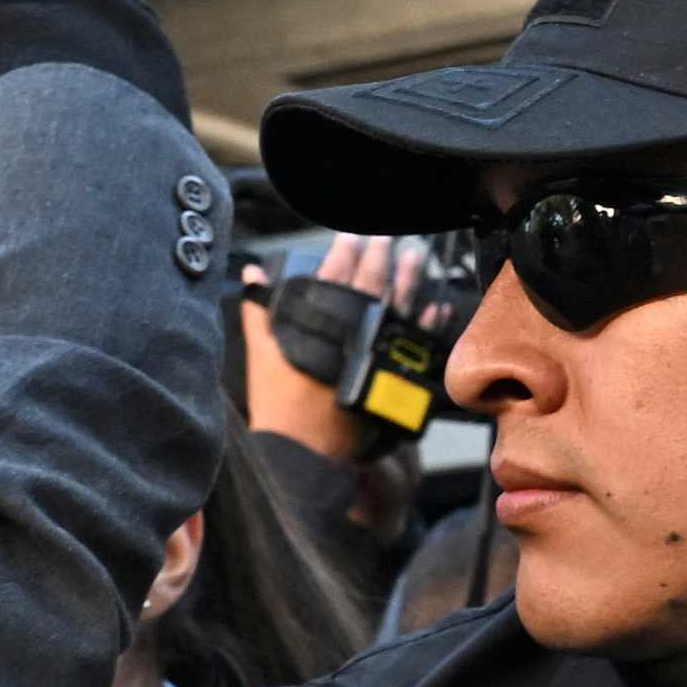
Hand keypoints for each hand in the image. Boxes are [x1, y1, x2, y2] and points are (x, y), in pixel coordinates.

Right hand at [239, 233, 424, 463]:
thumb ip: (259, 312)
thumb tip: (250, 274)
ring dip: (409, 279)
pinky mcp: (391, 377)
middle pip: (371, 284)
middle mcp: (351, 332)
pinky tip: (437, 307)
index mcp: (317, 321)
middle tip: (386, 238)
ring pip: (398, 307)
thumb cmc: (278, 403)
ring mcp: (375, 353)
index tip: (354, 235)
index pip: (334, 274)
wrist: (303, 451)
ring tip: (416, 257)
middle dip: (380, 256)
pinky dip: (428, 325)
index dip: (345, 251)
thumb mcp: (262, 354)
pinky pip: (417, 345)